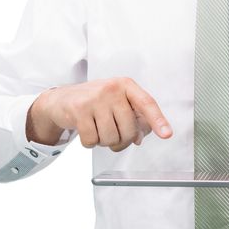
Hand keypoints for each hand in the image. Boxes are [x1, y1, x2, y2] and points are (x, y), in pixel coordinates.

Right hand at [27, 77, 172, 151]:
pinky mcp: (79, 109)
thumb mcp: (118, 104)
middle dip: (123, 140)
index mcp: (126, 85)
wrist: (62, 99)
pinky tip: (87, 131)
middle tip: (114, 134)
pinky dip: (90, 143)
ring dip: (105, 142)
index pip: (147, 103)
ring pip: (111, 138)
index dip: (158, 120)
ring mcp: (95, 98)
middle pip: (129, 129)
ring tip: (98, 130)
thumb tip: (139, 138)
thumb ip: (134, 120)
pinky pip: (92, 140)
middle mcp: (112, 89)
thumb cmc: (96, 102)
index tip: (166, 134)